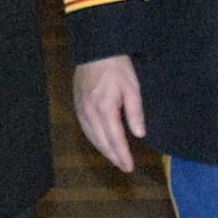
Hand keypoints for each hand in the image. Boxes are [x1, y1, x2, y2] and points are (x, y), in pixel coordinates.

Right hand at [73, 55, 145, 172]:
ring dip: (103, 150)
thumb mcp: (132, 88)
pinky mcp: (78, 105)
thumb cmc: (117, 67)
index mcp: (105, 109)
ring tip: (115, 158)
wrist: (95, 50)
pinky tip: (101, 142)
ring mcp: (81, 109)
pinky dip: (94, 139)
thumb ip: (135, 112)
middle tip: (124, 167)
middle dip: (113, 156)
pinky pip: (85, 128)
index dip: (122, 155)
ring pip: (91, 137)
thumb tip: (139, 134)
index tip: (129, 167)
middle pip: (102, 142)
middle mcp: (90, 112)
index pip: (115, 139)